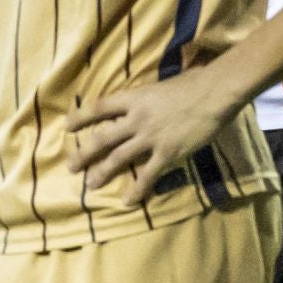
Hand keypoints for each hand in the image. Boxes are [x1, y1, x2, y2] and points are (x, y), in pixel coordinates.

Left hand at [67, 65, 241, 202]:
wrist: (215, 93)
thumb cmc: (196, 81)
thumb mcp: (165, 84)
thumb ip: (152, 95)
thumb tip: (151, 98)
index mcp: (135, 98)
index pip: (99, 108)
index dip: (81, 117)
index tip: (67, 126)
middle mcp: (136, 119)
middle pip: (102, 138)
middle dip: (84, 154)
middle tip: (71, 166)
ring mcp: (150, 138)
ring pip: (118, 158)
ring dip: (102, 172)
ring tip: (90, 185)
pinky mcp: (167, 153)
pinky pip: (148, 174)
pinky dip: (137, 189)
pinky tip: (128, 200)